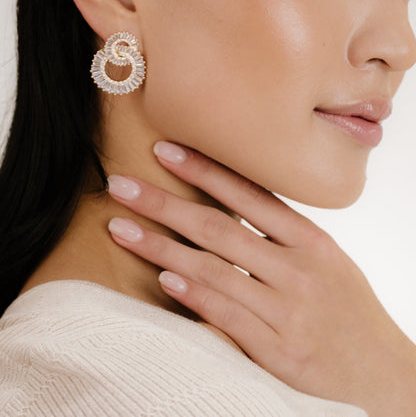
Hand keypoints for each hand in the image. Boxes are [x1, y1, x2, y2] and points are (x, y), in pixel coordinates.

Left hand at [107, 141, 415, 415]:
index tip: (165, 150)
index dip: (203, 170)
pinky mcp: (278, 350)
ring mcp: (287, 309)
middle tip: (122, 185)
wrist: (384, 374)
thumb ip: (283, 236)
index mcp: (310, 241)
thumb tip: (233, 207)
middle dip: (164, 203)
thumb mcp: (326, 261)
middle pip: (218, 227)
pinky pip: (227, 315)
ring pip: (213, 268)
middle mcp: (297, 268)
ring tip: (122, 227)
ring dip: (161, 246)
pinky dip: (193, 294)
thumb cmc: (348, 311)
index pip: (248, 194)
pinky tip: (162, 277)